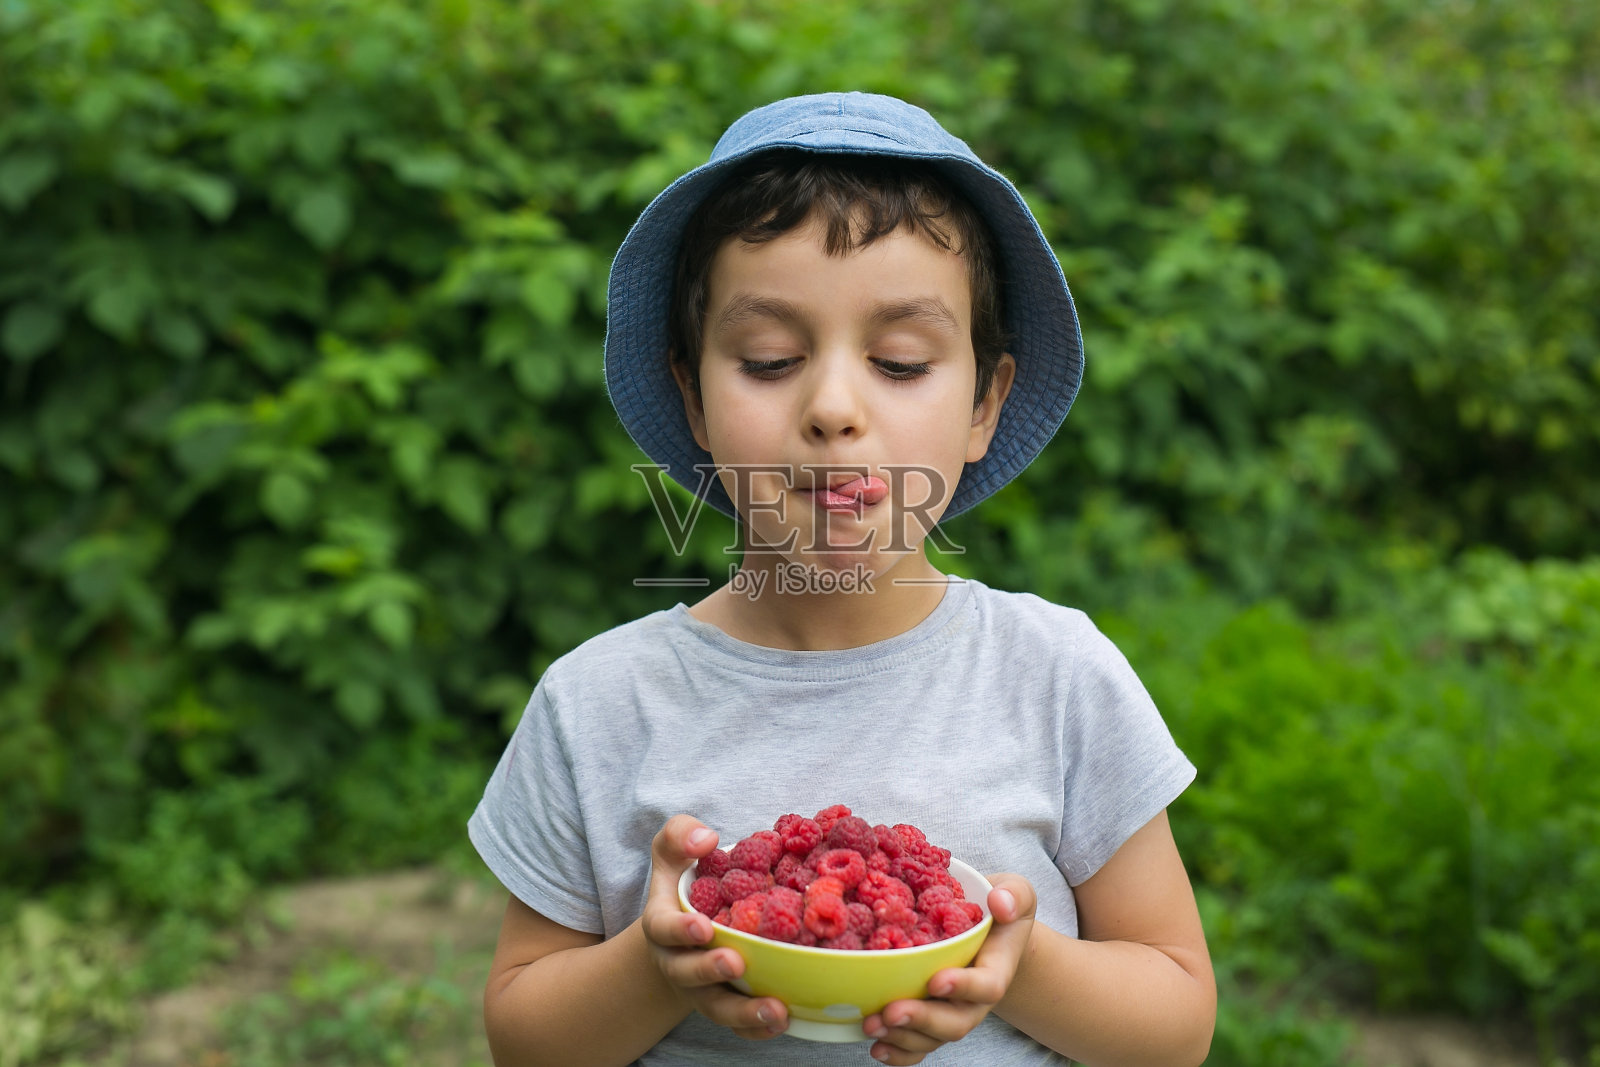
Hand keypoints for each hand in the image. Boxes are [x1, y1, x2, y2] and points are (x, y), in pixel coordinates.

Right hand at [639, 814, 788, 1039]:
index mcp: (664, 924)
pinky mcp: (726, 1007)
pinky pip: (739, 1026)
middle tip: (735, 964)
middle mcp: (679, 962)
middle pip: (689, 974)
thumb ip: (680, 836)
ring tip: (775, 1009)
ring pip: (718, 1008)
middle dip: (709, 970)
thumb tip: (705, 838)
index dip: (681, 929)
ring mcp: (703, 989)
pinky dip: (758, 1029)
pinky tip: (784, 1020)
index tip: (703, 927)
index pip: (664, 929)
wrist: (687, 934)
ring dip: (743, 1012)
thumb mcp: (674, 853)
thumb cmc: (687, 886)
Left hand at [861, 873, 1036, 1064]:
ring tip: (872, 1025)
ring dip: (903, 1036)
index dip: (963, 987)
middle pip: (956, 1022)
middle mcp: (975, 999)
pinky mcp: (932, 1019)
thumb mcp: (1015, 893)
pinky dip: (898, 1052)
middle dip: (923, 1020)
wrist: (990, 931)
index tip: (936, 980)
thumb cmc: (999, 909)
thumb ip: (1013, 896)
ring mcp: (952, 1012)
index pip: (987, 986)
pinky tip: (876, 1047)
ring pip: (933, 1037)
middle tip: (892, 1012)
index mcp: (997, 969)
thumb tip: (1000, 904)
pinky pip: (919, 1045)